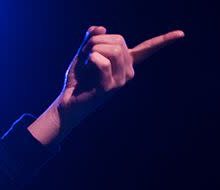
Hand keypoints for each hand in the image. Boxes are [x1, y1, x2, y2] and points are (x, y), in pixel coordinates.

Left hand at [59, 26, 184, 125]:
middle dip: (96, 42)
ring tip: (86, 62)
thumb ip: (91, 38)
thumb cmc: (78, 79)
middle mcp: (128, 71)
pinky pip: (102, 62)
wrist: (68, 101)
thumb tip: (101, 28)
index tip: (181, 34)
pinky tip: (86, 69)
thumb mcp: (83, 53)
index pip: (148, 49)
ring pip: (112, 50)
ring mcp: (121, 80)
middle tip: (85, 56)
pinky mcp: (110, 87)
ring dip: (92, 51)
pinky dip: (89, 60)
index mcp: (125, 62)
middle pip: (119, 40)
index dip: (164, 40)